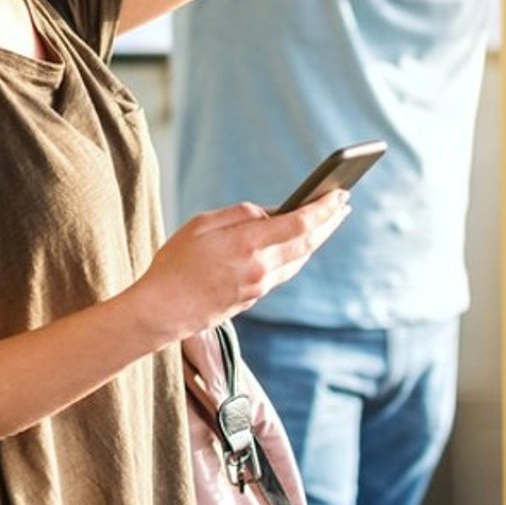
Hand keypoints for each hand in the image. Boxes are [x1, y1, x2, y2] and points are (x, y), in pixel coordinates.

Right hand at [131, 191, 350, 340]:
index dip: (324, 208)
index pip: (300, 223)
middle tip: (343, 205)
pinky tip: (298, 245)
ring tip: (327, 222)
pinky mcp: (253, 298)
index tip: (340, 193)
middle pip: (308, 243)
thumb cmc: (175, 263)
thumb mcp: (202, 224)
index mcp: (248, 244)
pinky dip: (297, 254)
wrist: (162, 311)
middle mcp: (261, 268)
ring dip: (316, 239)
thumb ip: (239, 214)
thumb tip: (269, 213)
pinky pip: (284, 272)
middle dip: (329, 222)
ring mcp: (259, 287)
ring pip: (299, 259)